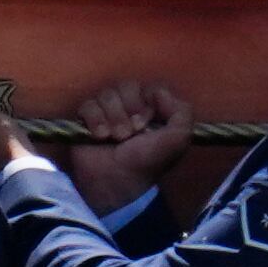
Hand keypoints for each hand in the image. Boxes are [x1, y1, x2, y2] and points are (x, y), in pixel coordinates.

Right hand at [61, 80, 192, 215]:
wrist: (119, 181)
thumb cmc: (149, 160)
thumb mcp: (179, 138)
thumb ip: (182, 111)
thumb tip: (157, 92)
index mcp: (152, 108)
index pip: (149, 87)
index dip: (147, 101)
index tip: (147, 123)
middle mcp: (129, 106)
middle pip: (127, 85)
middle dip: (129, 109)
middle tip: (130, 133)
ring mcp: (106, 111)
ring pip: (107, 94)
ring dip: (113, 117)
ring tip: (116, 138)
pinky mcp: (85, 119)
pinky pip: (88, 105)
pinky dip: (95, 120)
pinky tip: (100, 137)